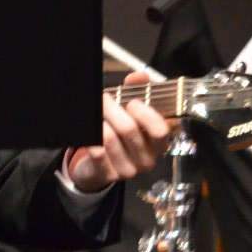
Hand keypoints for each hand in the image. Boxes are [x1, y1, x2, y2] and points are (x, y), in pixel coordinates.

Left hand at [66, 73, 170, 191]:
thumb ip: (138, 90)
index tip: (133, 102)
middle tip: (104, 98)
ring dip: (101, 121)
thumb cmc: (123, 135)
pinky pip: (97, 151)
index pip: (160, 130)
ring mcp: (128, 170)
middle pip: (129, 130)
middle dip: (113, 110)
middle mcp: (147, 159)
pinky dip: (92, 136)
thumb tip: (139, 76)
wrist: (102, 166)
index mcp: (159, 144)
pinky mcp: (109, 175)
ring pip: (110, 138)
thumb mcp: (134, 113)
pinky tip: (90, 129)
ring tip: (96, 112)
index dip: (146, 114)